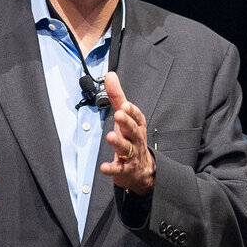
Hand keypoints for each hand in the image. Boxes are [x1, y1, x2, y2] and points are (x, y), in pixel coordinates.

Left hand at [100, 72, 154, 194]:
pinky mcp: (124, 170)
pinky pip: (118, 169)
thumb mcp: (125, 116)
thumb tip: (110, 75)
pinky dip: (112, 168)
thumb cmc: (131, 138)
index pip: (137, 117)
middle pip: (133, 130)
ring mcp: (131, 155)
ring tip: (110, 136)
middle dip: (127, 122)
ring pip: (126, 148)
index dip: (132, 111)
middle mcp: (136, 139)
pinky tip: (104, 167)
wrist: (142, 171)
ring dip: (118, 142)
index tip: (125, 105)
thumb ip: (117, 96)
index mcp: (137, 126)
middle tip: (119, 114)